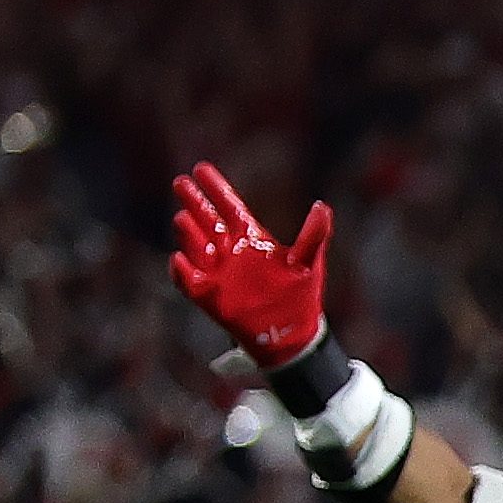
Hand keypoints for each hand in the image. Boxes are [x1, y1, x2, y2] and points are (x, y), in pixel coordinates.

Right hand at [167, 164, 334, 367]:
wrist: (290, 334)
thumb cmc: (300, 296)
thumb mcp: (309, 263)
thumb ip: (314, 235)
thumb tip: (323, 207)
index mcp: (252, 237)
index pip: (230, 206)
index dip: (216, 188)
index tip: (201, 168)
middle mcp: (230, 249)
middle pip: (206, 219)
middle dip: (194, 202)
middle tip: (181, 182)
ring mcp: (216, 270)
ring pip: (195, 244)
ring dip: (189, 232)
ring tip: (184, 217)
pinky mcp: (206, 293)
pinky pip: (186, 278)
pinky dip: (180, 269)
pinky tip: (179, 258)